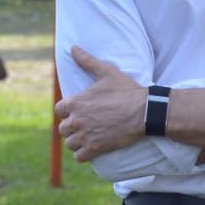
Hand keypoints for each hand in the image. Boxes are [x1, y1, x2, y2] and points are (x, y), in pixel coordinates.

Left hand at [55, 46, 146, 162]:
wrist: (145, 112)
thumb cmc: (126, 91)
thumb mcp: (107, 72)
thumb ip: (87, 61)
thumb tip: (73, 48)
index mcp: (76, 102)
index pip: (59, 110)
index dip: (67, 111)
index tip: (77, 111)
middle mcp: (77, 120)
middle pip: (63, 129)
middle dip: (72, 127)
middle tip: (85, 125)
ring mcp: (85, 136)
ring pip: (71, 144)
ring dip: (77, 141)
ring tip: (88, 137)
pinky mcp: (95, 149)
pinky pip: (80, 157)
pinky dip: (84, 154)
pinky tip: (92, 148)